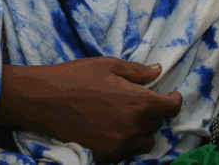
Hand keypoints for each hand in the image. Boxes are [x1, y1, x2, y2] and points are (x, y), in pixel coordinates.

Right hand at [0, 58, 182, 161]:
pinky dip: (125, 141)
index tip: (171, 94)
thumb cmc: (76, 76)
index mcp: (138, 102)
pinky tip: (112, 127)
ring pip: (145, 141)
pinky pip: (126, 150)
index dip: (175, 100)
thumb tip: (158, 71)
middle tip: (139, 99)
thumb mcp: (109, 65)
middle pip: (157, 123)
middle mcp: (133, 126)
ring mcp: (119, 143)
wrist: (43, 100)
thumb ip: (137, 71)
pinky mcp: (104, 154)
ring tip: (128, 116)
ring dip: (143, 129)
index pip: (171, 108)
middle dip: (154, 111)